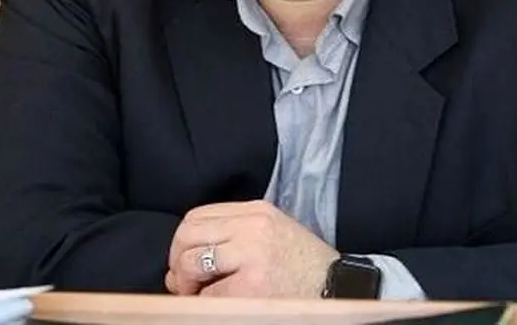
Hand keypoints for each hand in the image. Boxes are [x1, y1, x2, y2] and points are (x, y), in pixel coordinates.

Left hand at [164, 200, 338, 297]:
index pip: (197, 216)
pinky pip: (210, 294)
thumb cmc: (304, 266)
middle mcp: (251, 227)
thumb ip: (232, 237)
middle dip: (177, 261)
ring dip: (186, 284)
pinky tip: (220, 305)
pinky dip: (206, 303)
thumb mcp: (272, 233)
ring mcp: (250, 255)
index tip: (183, 262)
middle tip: (183, 283)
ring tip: (198, 296)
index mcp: (256, 212)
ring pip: (192, 262)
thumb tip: (181, 264)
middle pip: (188, 234)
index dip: (182, 242)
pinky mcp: (251, 286)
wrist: (339, 289)